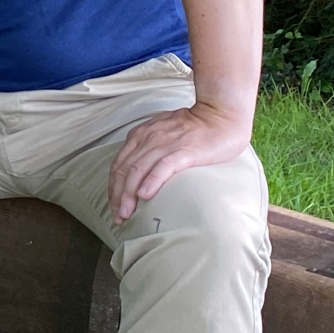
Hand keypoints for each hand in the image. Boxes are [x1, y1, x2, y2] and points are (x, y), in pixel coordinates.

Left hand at [106, 101, 252, 222]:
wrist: (221, 115)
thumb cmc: (195, 128)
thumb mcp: (162, 133)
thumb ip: (148, 148)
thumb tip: (138, 173)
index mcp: (140, 135)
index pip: (118, 165)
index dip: (112, 188)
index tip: (114, 207)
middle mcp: (147, 138)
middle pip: (123, 170)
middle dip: (117, 196)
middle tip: (118, 217)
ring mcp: (165, 144)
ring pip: (137, 170)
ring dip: (128, 194)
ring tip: (126, 213)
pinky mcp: (184, 150)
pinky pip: (163, 167)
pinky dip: (151, 181)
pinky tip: (145, 196)